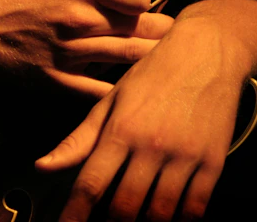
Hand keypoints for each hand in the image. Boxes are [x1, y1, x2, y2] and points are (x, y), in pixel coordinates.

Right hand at [0, 0, 173, 97]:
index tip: (140, 4)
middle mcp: (80, 20)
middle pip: (139, 27)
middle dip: (160, 30)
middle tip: (170, 34)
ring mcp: (69, 52)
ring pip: (126, 57)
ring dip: (149, 56)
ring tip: (164, 57)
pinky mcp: (55, 78)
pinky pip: (96, 90)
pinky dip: (118, 90)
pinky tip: (132, 91)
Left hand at [35, 18, 252, 220]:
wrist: (205, 51)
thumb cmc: (154, 74)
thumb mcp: (111, 100)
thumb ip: (79, 139)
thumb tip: (43, 166)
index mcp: (120, 129)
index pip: (90, 185)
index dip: (74, 216)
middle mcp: (150, 145)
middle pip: (123, 207)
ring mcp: (184, 154)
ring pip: (160, 213)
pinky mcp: (213, 159)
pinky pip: (195, 207)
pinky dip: (181, 221)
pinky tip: (170, 219)